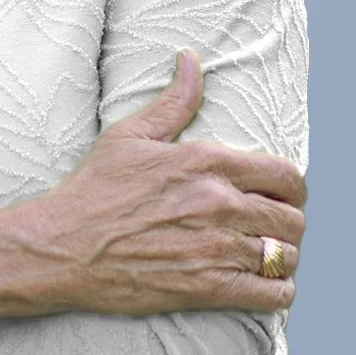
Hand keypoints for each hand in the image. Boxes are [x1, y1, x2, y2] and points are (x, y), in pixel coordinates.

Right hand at [26, 48, 305, 314]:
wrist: (63, 246)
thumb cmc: (93, 189)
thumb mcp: (129, 136)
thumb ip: (173, 101)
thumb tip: (191, 59)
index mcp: (206, 163)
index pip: (286, 175)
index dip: (292, 187)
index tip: (280, 194)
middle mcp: (219, 203)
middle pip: (293, 218)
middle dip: (287, 222)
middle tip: (268, 227)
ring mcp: (216, 248)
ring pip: (286, 256)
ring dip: (281, 257)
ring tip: (263, 255)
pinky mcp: (209, 288)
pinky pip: (274, 295)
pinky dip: (278, 291)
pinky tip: (263, 284)